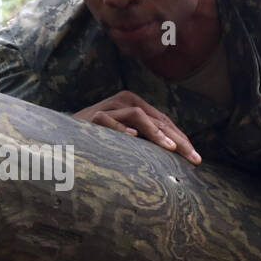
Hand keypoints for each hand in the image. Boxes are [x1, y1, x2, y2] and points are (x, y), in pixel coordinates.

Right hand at [72, 90, 201, 164]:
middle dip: (178, 140)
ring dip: (156, 133)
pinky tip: (133, 138)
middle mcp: (124, 101)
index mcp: (135, 105)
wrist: (64, 136)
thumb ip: (145, 141)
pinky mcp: (93, 116)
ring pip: (138, 115)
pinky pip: (109, 120)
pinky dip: (121, 129)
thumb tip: (174, 158)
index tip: (196, 159)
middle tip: (193, 158)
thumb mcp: (126, 139)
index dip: (182, 139)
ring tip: (171, 149)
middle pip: (158, 119)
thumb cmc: (99, 141)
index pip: (164, 121)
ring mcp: (109, 107)